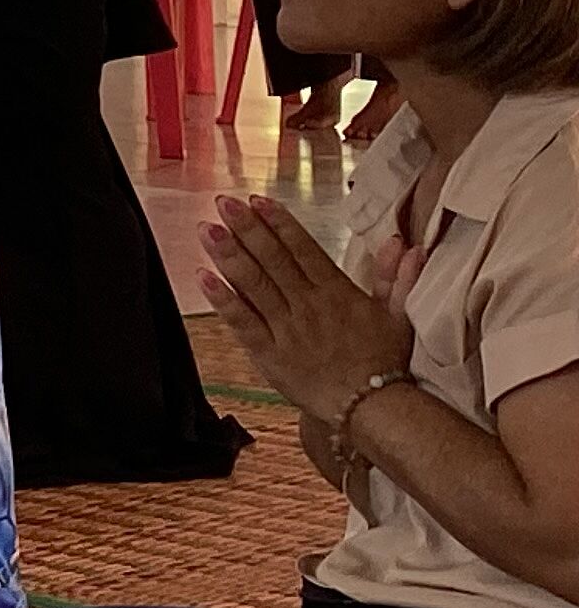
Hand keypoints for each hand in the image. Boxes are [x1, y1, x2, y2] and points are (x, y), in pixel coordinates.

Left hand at [203, 194, 414, 431]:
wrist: (373, 408)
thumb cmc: (385, 361)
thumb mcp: (398, 316)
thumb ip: (398, 277)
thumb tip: (405, 244)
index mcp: (337, 292)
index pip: (303, 249)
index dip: (279, 223)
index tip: (258, 200)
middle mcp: (308, 305)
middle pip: (273, 260)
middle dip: (247, 228)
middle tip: (223, 202)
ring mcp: (287, 328)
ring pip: (254, 285)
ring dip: (229, 255)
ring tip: (206, 229)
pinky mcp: (270, 353)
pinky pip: (243, 322)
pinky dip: (223, 299)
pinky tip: (203, 277)